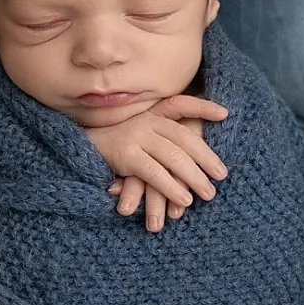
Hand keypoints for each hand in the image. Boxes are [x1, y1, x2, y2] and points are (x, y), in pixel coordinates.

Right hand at [83, 95, 227, 232]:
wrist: (78, 148)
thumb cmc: (115, 144)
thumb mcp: (140, 132)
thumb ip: (161, 136)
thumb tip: (193, 151)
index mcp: (152, 113)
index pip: (182, 105)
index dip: (203, 107)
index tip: (225, 114)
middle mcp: (146, 122)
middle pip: (184, 138)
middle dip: (206, 158)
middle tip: (222, 176)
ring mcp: (136, 137)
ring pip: (173, 157)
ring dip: (193, 177)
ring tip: (208, 194)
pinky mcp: (127, 156)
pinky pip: (155, 173)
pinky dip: (172, 187)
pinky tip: (184, 199)